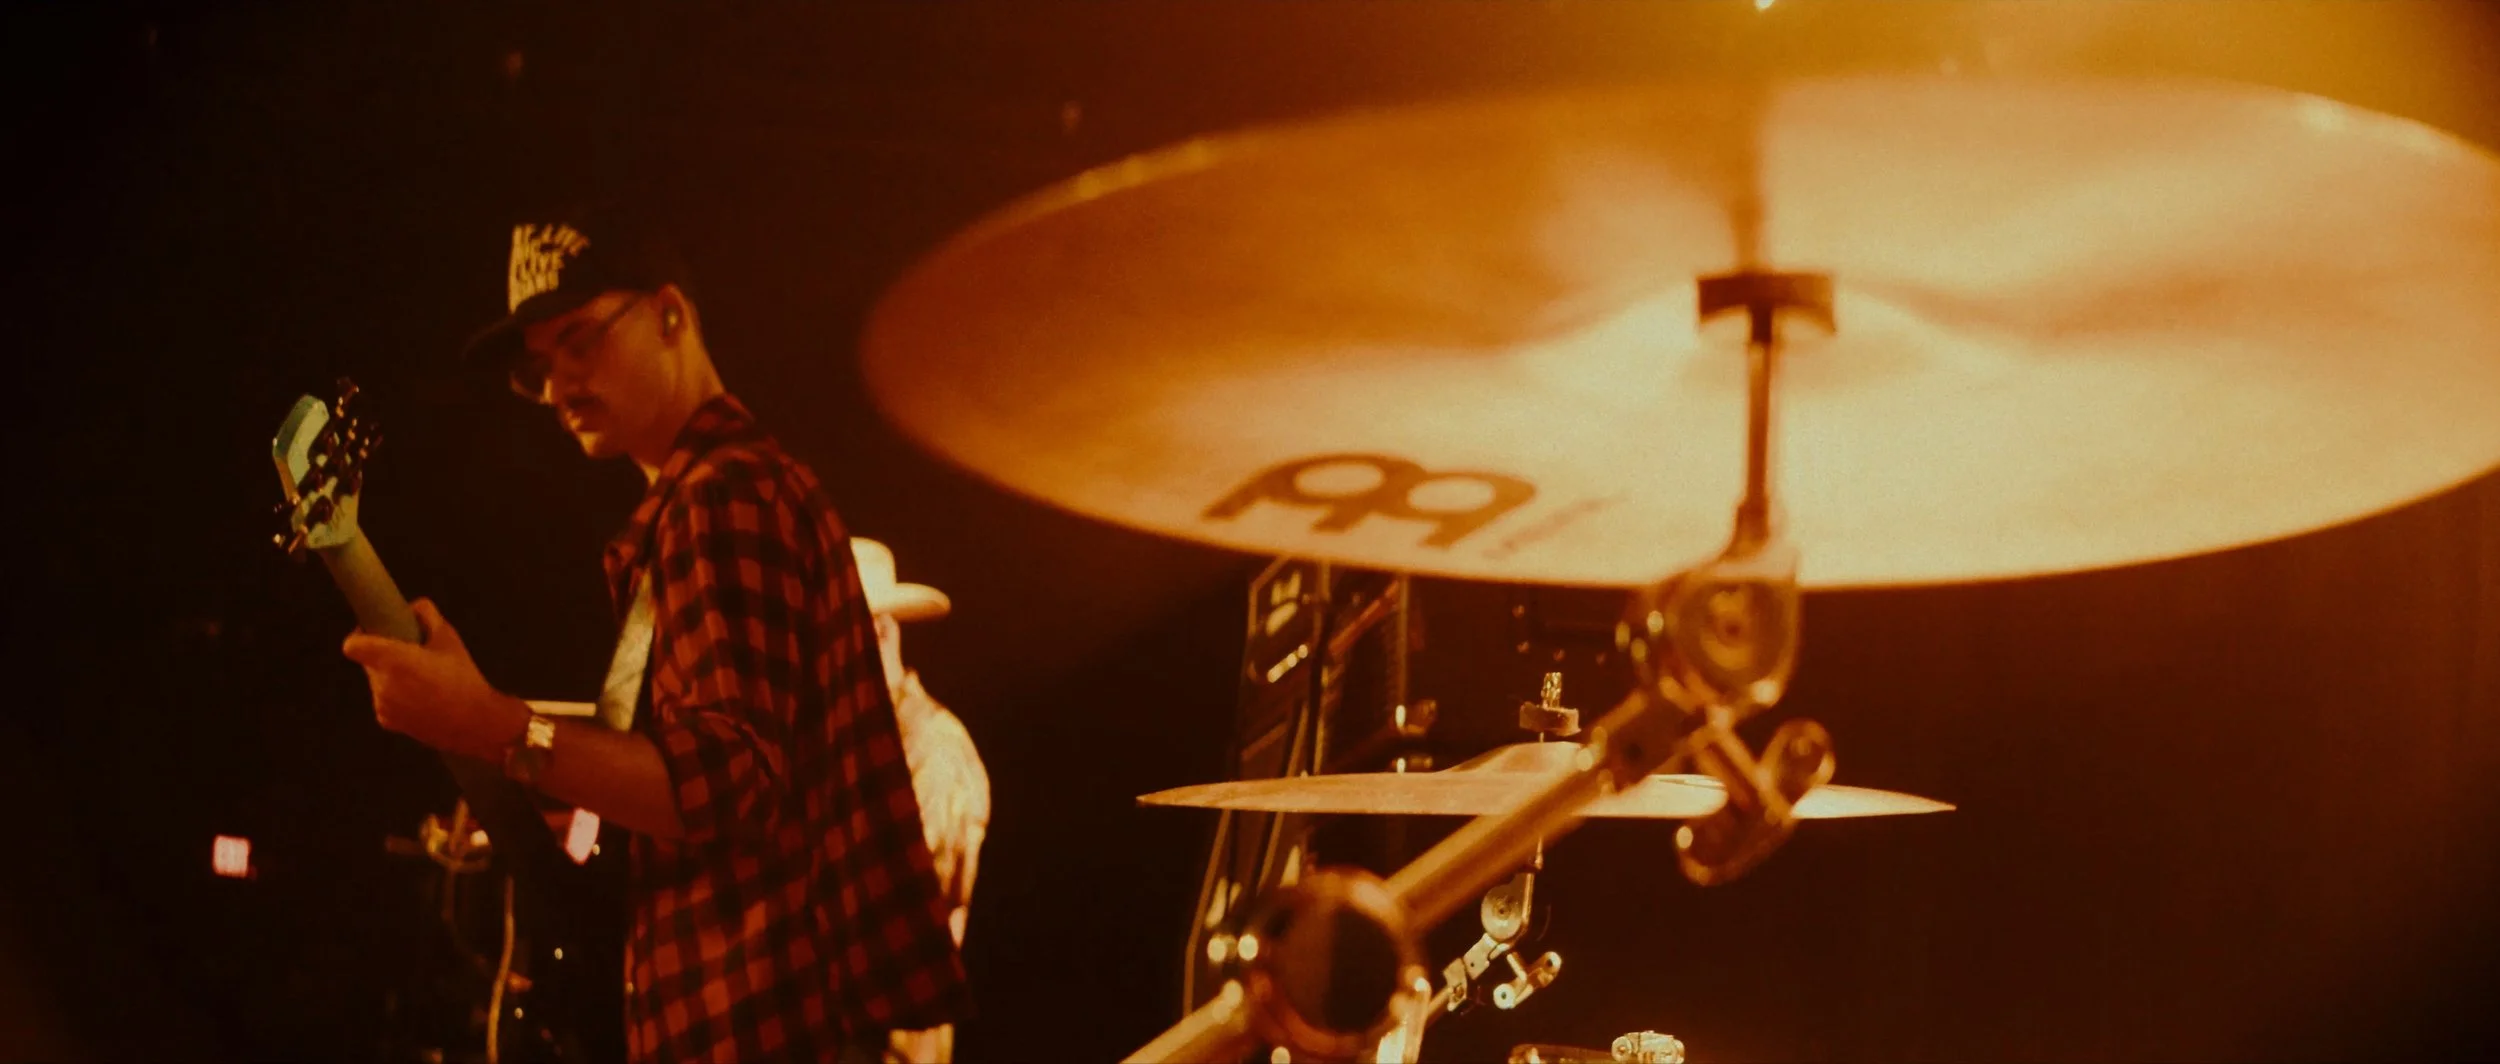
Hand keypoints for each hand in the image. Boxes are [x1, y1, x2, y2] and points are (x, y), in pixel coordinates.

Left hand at [342, 598, 526, 760]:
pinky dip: (396, 698)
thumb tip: (414, 607)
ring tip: (422, 681)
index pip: (352, 645)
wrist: (475, 722)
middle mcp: (380, 683)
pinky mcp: (387, 721)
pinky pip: (384, 701)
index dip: (360, 636)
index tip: (377, 634)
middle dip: (384, 657)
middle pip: (368, 662)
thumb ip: (428, 616)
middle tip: (412, 657)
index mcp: (392, 659)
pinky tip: (421, 700)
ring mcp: (381, 704)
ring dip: (391, 678)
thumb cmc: (462, 677)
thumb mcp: (450, 639)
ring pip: (377, 682)